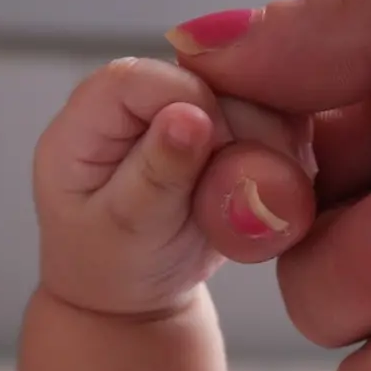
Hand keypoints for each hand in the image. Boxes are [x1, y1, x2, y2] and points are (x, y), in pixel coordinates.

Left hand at [32, 57, 311, 319]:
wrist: (133, 293)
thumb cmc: (112, 266)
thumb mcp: (124, 230)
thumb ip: (156, 173)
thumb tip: (191, 116)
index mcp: (90, 115)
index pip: (147, 77)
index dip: (195, 106)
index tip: (218, 161)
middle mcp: (139, 96)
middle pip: (210, 77)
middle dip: (241, 133)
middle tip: (243, 197)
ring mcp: (184, 107)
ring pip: (250, 95)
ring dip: (268, 148)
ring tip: (253, 204)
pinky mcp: (220, 123)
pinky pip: (269, 120)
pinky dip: (280, 156)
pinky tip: (270, 195)